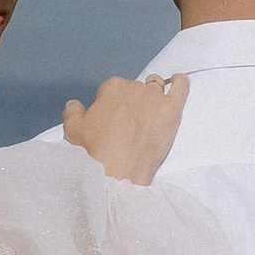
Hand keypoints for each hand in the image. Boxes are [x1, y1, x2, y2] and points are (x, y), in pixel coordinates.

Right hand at [63, 74, 186, 185]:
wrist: (119, 172)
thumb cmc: (96, 152)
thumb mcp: (73, 129)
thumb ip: (73, 111)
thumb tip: (74, 105)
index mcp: (112, 88)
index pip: (113, 88)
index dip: (111, 103)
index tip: (111, 118)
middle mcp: (134, 88)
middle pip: (135, 88)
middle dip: (132, 102)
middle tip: (129, 123)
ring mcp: (155, 98)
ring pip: (157, 87)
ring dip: (154, 94)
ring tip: (151, 108)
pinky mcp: (172, 110)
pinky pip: (181, 87)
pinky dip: (180, 82)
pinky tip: (178, 82)